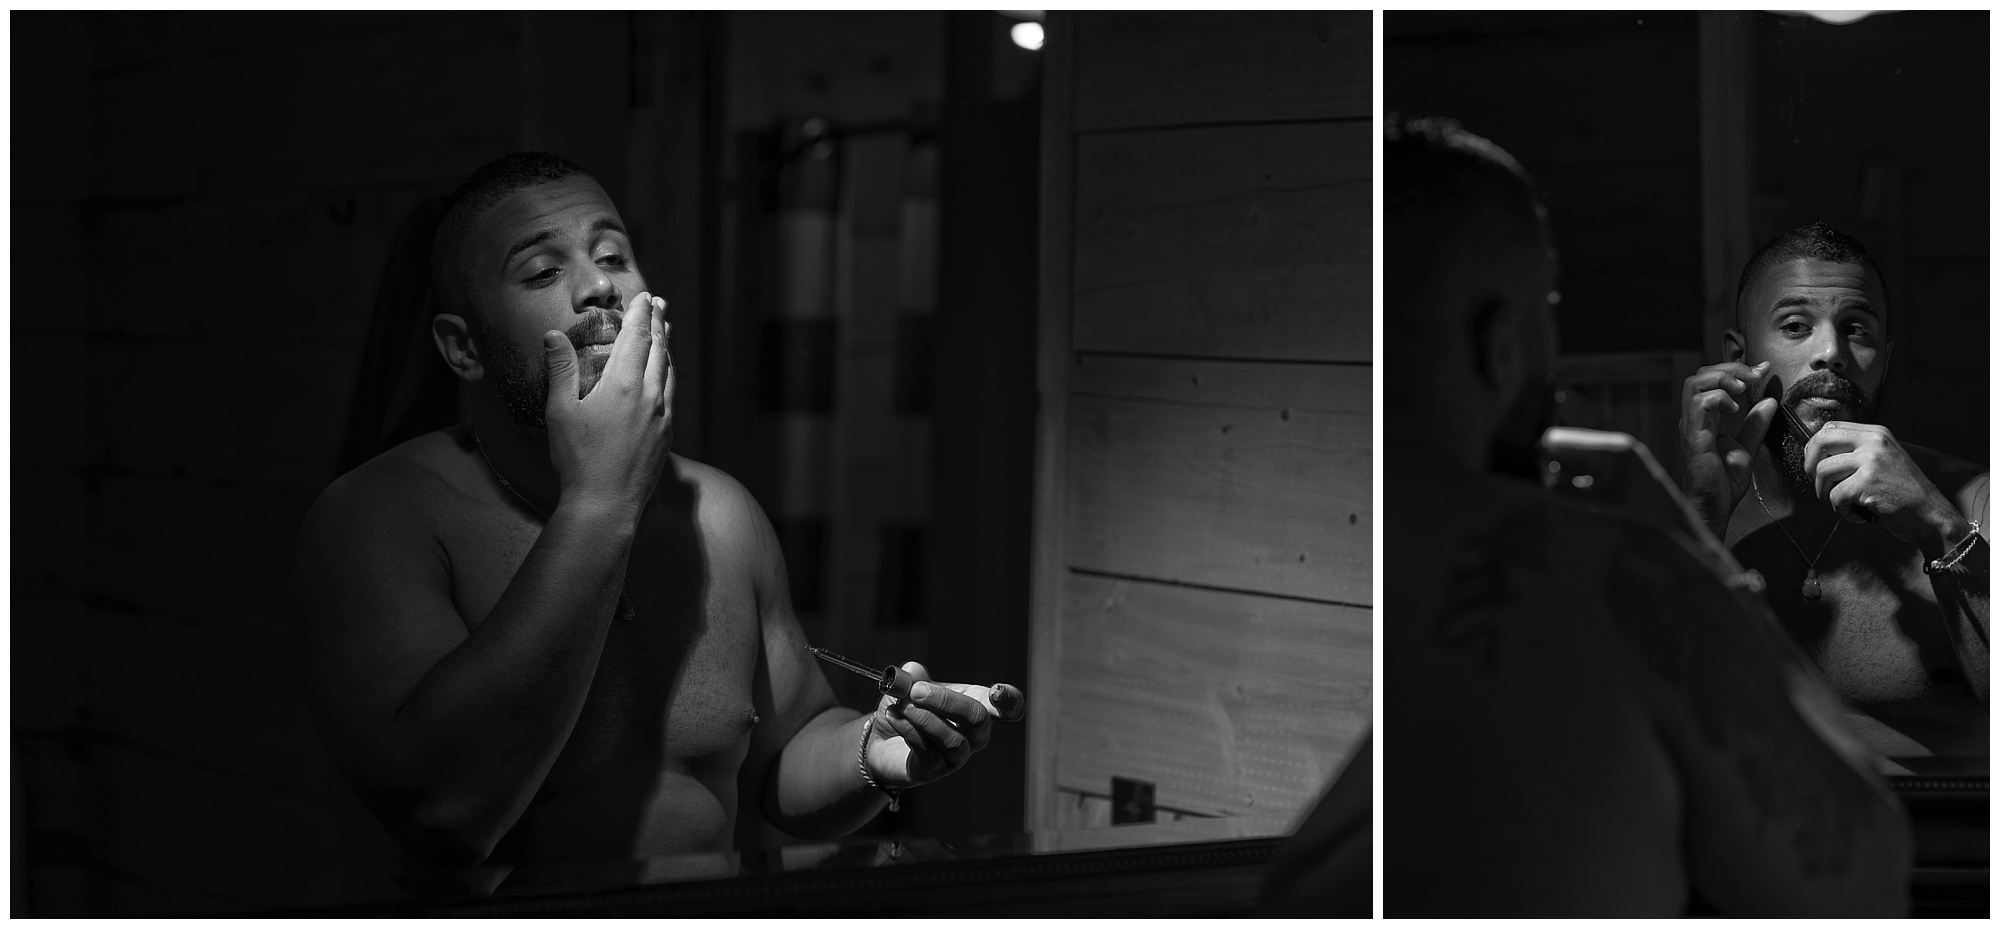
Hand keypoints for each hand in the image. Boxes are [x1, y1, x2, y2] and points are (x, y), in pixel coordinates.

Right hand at [544, 292, 674, 514]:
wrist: (605, 505)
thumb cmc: (577, 459)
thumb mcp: (560, 411)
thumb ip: (561, 370)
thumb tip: (554, 335)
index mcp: (623, 384)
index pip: (637, 337)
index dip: (641, 314)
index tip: (644, 296)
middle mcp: (650, 396)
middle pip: (659, 349)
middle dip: (658, 323)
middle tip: (659, 304)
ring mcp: (663, 417)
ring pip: (669, 372)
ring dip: (666, 348)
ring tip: (665, 332)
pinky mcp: (667, 436)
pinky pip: (671, 395)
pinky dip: (668, 375)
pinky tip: (664, 377)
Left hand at [864, 662, 1022, 788]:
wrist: (880, 739)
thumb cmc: (905, 708)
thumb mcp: (907, 686)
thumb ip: (913, 677)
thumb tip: (913, 669)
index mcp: (976, 705)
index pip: (1010, 707)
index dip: (1011, 701)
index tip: (997, 691)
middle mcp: (974, 734)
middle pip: (978, 719)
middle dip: (947, 701)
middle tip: (916, 691)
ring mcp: (957, 755)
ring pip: (952, 739)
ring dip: (923, 717)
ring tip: (900, 705)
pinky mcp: (935, 770)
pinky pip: (928, 750)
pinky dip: (909, 729)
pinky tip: (894, 716)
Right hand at [1679, 360, 1777, 532]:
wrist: (1714, 508)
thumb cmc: (1723, 483)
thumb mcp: (1747, 447)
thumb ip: (1756, 424)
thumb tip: (1770, 402)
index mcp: (1704, 419)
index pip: (1711, 381)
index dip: (1736, 370)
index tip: (1762, 370)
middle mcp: (1694, 419)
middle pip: (1700, 376)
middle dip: (1730, 368)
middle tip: (1753, 376)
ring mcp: (1692, 427)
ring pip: (1695, 384)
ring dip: (1723, 378)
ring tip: (1742, 388)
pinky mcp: (1694, 438)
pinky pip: (1699, 405)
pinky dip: (1718, 398)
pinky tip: (1735, 408)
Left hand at [1804, 421, 1962, 546]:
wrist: (1932, 515)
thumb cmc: (1903, 493)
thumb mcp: (1883, 461)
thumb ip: (1856, 452)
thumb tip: (1814, 454)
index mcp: (1876, 433)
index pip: (1829, 428)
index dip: (1814, 448)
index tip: (1815, 466)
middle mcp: (1874, 441)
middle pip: (1820, 442)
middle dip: (1810, 466)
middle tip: (1820, 485)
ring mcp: (1872, 461)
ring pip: (1822, 472)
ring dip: (1826, 494)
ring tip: (1844, 504)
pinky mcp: (1868, 483)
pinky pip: (1835, 497)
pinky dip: (1841, 511)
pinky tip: (1858, 514)